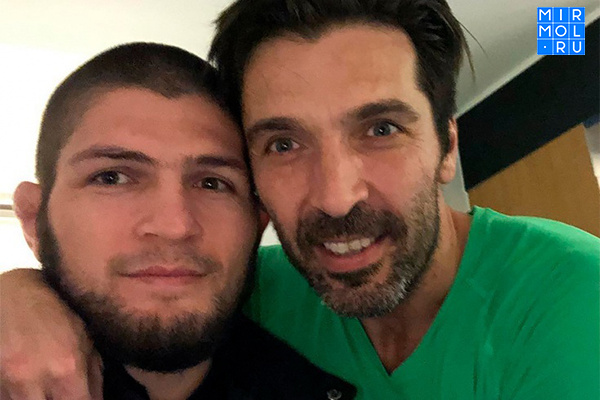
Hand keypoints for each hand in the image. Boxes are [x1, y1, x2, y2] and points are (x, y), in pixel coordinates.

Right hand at [0, 268, 102, 399]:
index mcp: (66, 369)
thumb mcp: (84, 338)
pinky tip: (31, 388)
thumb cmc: (54, 313)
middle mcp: (34, 381)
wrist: (12, 295)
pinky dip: (21, 397)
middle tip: (68, 393)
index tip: (87, 399)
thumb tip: (97, 399)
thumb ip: (93, 374)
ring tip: (49, 389)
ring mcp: (7, 384)